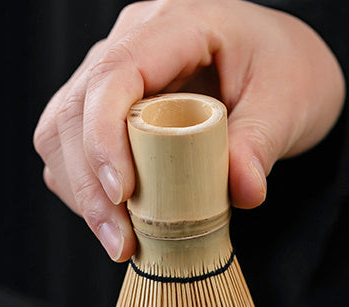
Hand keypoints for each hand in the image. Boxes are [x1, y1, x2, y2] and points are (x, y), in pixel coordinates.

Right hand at [33, 0, 344, 261]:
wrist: (279, 73)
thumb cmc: (285, 73)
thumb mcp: (288, 104)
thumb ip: (262, 145)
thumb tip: (244, 192)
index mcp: (174, 24)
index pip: (113, 73)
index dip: (104, 136)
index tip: (123, 194)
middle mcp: (128, 43)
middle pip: (73, 111)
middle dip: (89, 185)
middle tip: (121, 242)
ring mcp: (108, 77)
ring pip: (60, 134)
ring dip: (82, 195)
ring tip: (120, 242)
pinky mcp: (102, 112)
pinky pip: (69, 153)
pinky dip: (84, 194)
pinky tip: (116, 224)